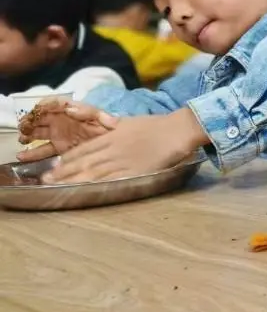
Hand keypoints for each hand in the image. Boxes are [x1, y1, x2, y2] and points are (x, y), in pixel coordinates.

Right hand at [17, 101, 117, 161]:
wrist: (118, 145)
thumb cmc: (111, 129)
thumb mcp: (105, 118)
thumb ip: (91, 112)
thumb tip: (70, 108)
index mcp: (72, 110)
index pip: (54, 103)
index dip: (45, 105)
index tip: (37, 110)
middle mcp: (62, 120)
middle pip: (41, 118)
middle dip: (31, 120)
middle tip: (25, 127)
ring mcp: (59, 134)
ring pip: (39, 133)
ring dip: (28, 135)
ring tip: (22, 140)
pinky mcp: (59, 148)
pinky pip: (43, 149)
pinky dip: (32, 153)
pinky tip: (22, 156)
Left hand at [41, 108, 207, 183]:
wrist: (177, 130)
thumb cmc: (157, 125)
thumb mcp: (129, 121)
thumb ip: (112, 126)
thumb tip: (101, 128)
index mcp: (111, 135)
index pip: (83, 149)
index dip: (66, 159)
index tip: (52, 166)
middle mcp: (113, 148)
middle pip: (83, 161)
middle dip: (63, 171)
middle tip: (45, 180)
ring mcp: (123, 160)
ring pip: (93, 171)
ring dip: (73, 179)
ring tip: (57, 186)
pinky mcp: (135, 171)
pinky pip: (112, 179)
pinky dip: (97, 185)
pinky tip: (85, 190)